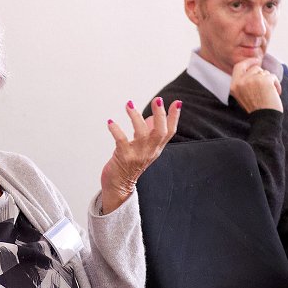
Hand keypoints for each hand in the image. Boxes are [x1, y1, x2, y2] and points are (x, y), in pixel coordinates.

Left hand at [100, 98, 180, 213]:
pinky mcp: (123, 157)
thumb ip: (149, 133)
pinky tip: (110, 122)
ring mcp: (137, 155)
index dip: (175, 117)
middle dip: (160, 115)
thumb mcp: (144, 149)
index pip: (170, 132)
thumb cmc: (130, 165)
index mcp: (156, 148)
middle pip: (160, 132)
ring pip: (142, 134)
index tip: (177, 102)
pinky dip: (116, 129)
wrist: (119, 187)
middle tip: (158, 100)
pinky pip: (121, 140)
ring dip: (135, 117)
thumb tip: (152, 116)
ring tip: (129, 104)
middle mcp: (149, 151)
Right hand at [229, 57, 282, 112]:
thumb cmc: (256, 108)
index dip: (247, 62)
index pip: (238, 66)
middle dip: (262, 75)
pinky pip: (273, 76)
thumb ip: (244, 81)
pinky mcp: (264, 80)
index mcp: (234, 85)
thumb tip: (254, 67)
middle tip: (264, 86)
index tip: (255, 61)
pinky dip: (276, 84)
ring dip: (269, 81)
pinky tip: (275, 93)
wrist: (264, 117)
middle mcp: (242, 81)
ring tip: (269, 92)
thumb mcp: (242, 94)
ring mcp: (253, 80)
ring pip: (264, 72)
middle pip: (254, 68)